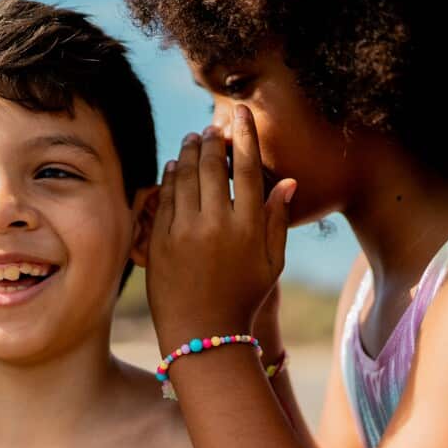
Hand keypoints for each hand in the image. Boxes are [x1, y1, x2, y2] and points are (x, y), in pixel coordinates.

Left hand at [146, 105, 296, 352]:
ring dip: (189, 153)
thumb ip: (277, 220)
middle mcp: (216, 224)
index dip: (245, 136)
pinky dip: (170, 177)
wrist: (202, 333)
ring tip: (193, 141)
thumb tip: (288, 181)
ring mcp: (184, 231)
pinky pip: (165, 198)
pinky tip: (175, 167)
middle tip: (212, 129)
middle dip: (213, 141)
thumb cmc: (243, 298)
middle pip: (213, 166)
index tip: (240, 115)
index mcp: (248, 227)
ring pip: (185, 177)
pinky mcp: (160, 240)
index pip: (248, 168)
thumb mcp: (271, 264)